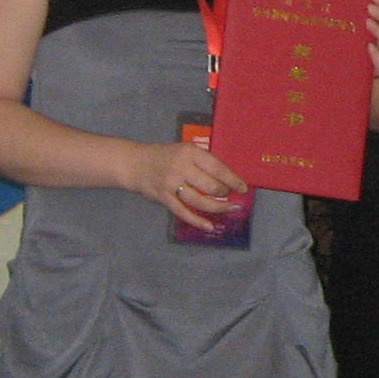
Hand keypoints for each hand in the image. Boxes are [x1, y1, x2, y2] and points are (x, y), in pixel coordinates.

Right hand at [128, 140, 250, 233]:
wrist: (135, 163)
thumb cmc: (166, 157)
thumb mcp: (185, 151)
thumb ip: (203, 162)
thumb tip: (229, 179)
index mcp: (190, 152)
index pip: (217, 168)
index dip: (233, 180)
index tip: (243, 189)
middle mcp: (181, 167)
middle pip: (211, 186)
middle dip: (224, 193)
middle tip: (228, 195)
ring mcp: (171, 183)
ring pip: (200, 201)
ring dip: (217, 207)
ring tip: (228, 209)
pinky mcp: (163, 197)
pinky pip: (183, 212)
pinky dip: (197, 221)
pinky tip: (209, 226)